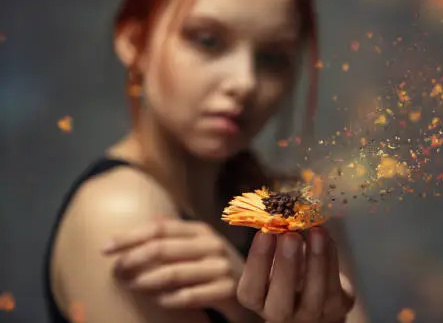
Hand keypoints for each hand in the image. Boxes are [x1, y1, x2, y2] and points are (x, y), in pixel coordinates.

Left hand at [101, 218, 244, 312]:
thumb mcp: (201, 248)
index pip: (159, 229)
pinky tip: (158, 301)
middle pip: (162, 248)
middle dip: (132, 260)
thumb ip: (178, 236)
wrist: (260, 291)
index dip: (129, 237)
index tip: (104, 248)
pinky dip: (171, 299)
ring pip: (174, 272)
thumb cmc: (219, 270)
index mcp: (201, 231)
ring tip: (130, 287)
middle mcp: (212, 244)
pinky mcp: (229, 290)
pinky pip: (192, 295)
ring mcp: (222, 267)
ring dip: (146, 281)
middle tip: (115, 272)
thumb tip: (152, 220)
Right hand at [237, 227, 354, 322]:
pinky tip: (327, 237)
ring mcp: (310, 315)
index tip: (264, 233)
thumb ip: (274, 239)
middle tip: (290, 235)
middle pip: (280, 303)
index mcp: (259, 300)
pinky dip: (331, 258)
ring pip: (313, 295)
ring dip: (316, 260)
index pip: (250, 291)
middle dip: (286, 266)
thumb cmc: (289, 268)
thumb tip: (280, 207)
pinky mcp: (335, 308)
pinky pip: (334, 286)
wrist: (319, 292)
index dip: (257, 262)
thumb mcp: (274, 257)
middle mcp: (281, 315)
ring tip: (316, 231)